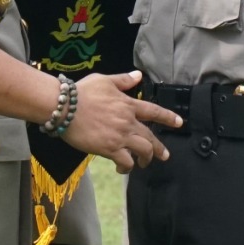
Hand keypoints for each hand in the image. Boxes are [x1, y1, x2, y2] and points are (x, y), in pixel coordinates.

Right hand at [62, 70, 178, 172]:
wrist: (64, 107)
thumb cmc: (81, 92)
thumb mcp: (104, 80)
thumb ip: (123, 80)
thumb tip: (138, 75)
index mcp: (128, 104)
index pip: (154, 111)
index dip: (168, 118)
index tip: (179, 123)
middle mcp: (128, 121)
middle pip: (151, 136)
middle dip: (159, 148)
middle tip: (165, 156)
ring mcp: (120, 136)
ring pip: (143, 151)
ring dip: (145, 159)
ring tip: (142, 163)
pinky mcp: (109, 149)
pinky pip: (126, 162)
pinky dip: (127, 167)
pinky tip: (122, 169)